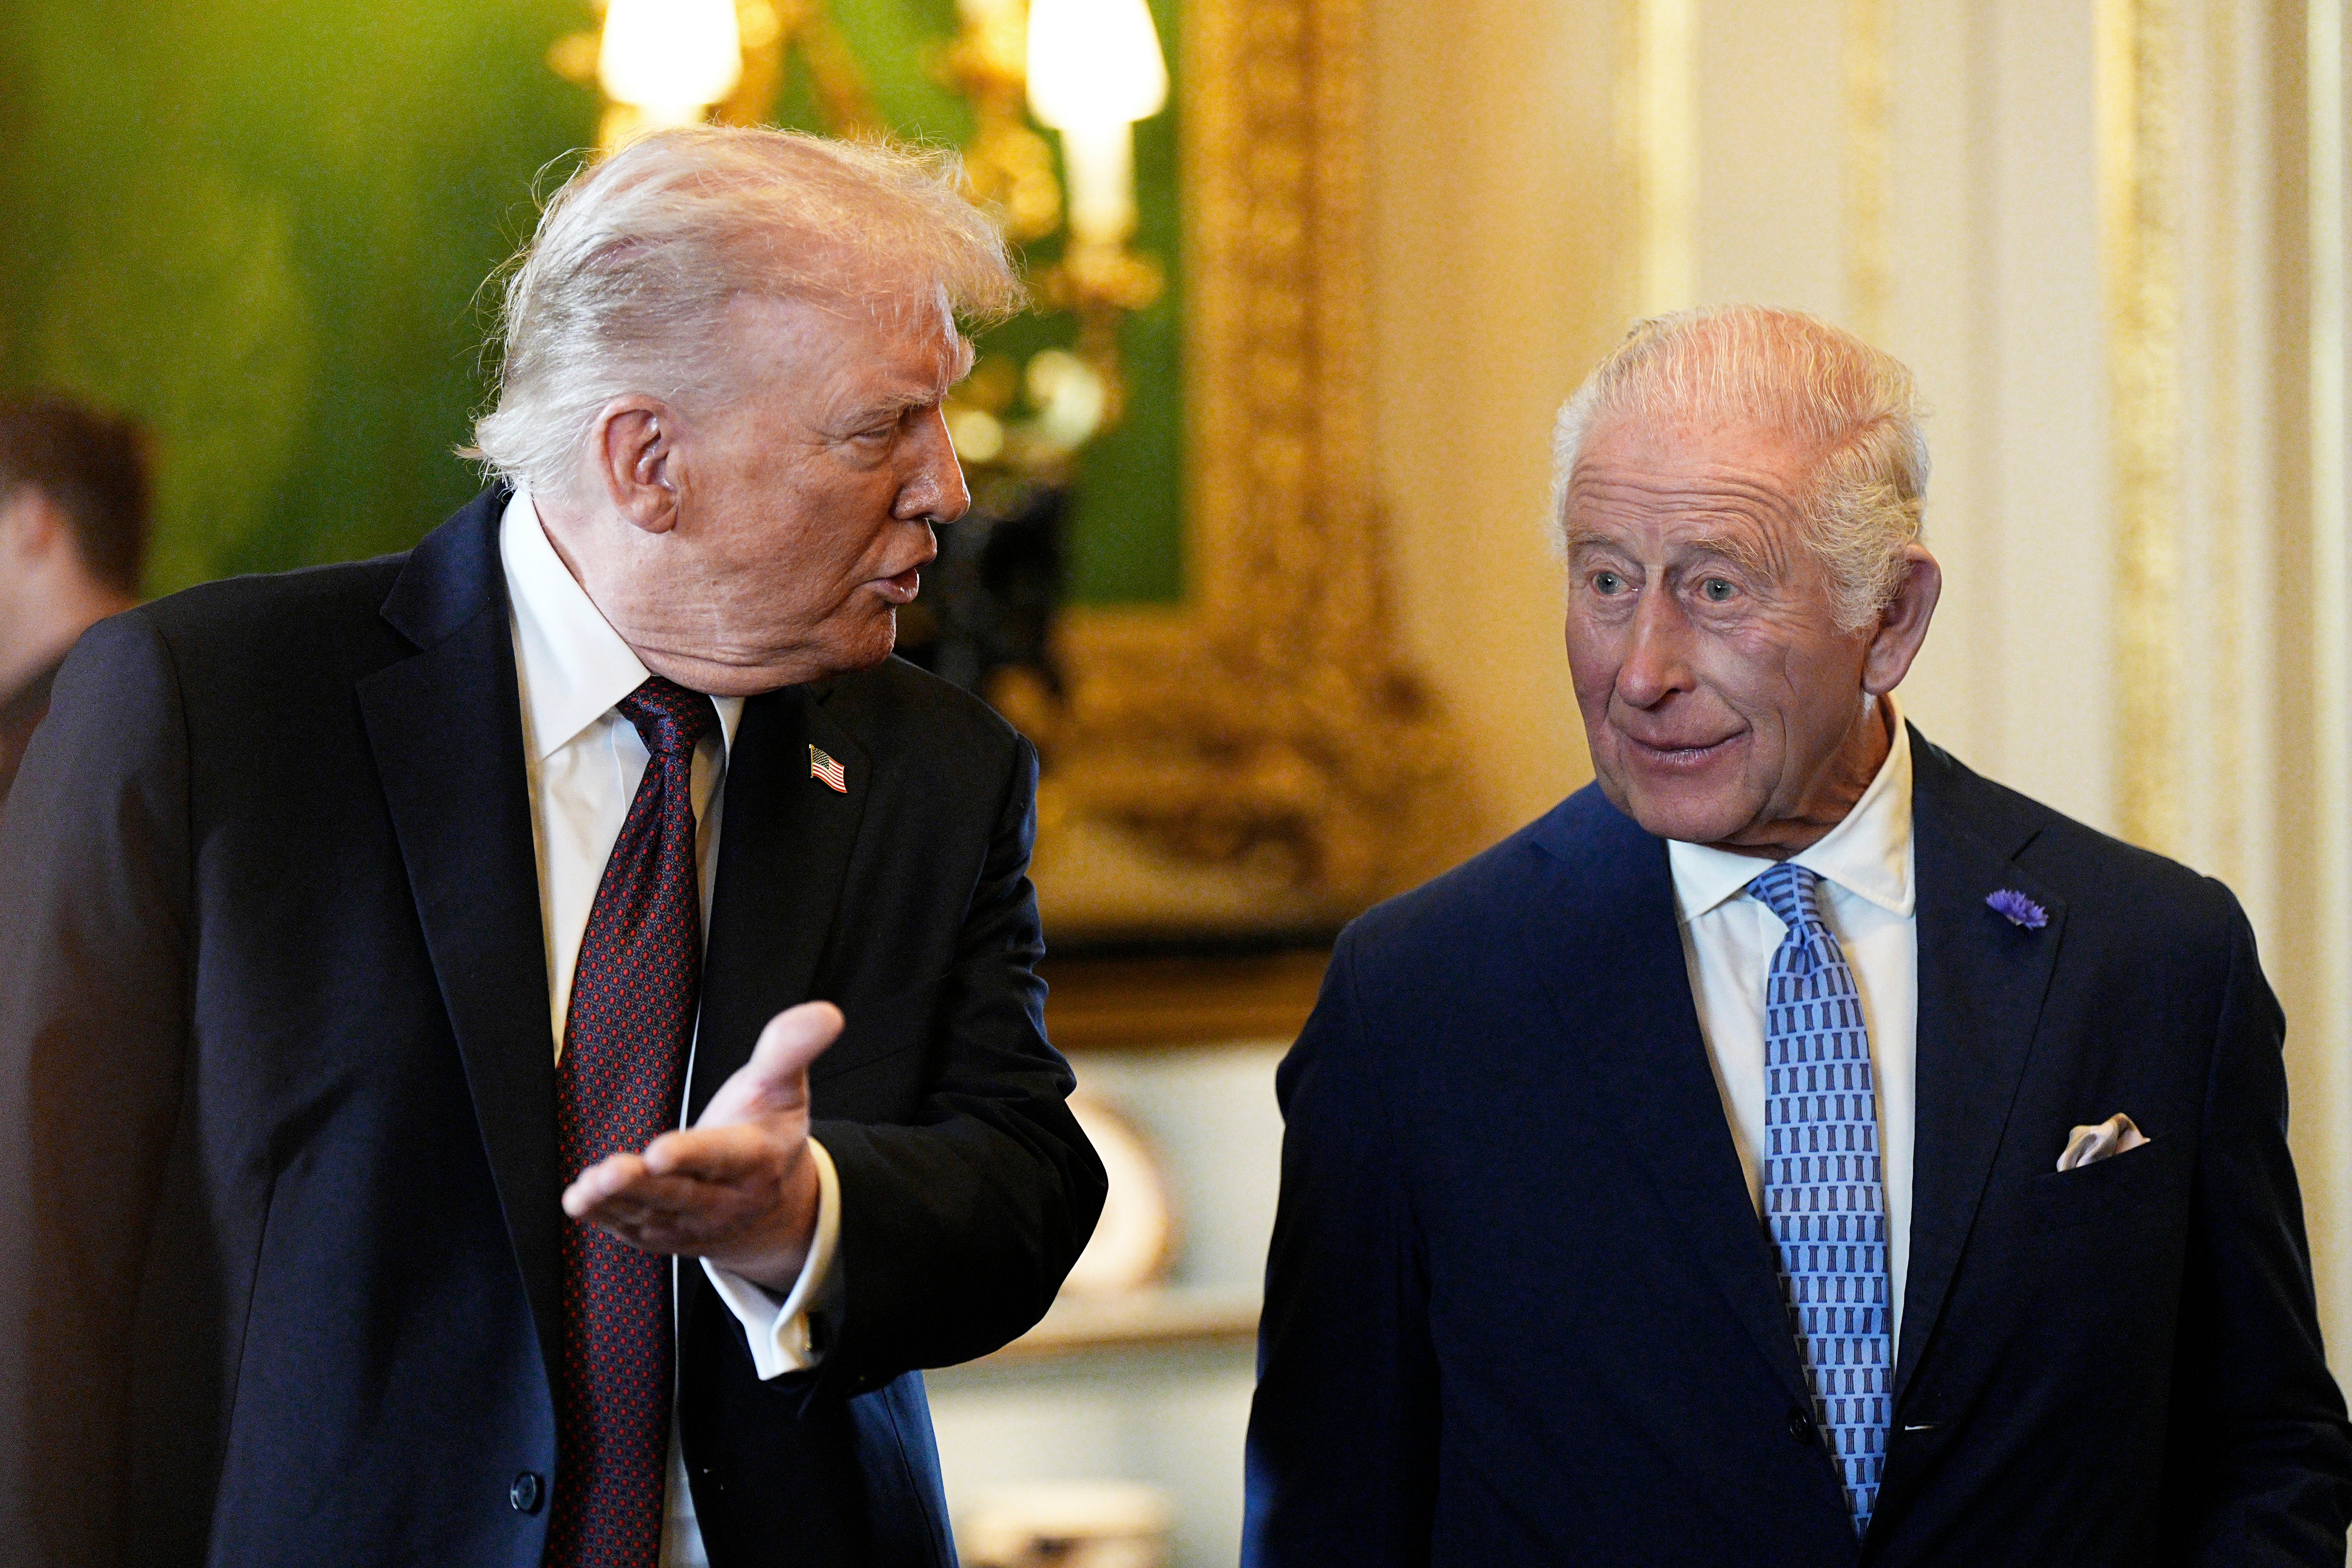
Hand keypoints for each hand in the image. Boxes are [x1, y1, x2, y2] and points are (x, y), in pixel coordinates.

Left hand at [561, 1001, 839, 1292]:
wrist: (774, 1209)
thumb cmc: (769, 1132)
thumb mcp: (784, 1087)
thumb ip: (791, 1048)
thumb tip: (828, 1011)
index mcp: (756, 1158)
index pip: (723, 1156)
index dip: (692, 1155)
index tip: (658, 1150)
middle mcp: (726, 1199)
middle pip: (680, 1194)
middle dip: (643, 1185)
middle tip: (608, 1172)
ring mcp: (694, 1224)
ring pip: (652, 1215)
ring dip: (616, 1204)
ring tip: (585, 1189)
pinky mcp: (666, 1237)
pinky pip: (634, 1230)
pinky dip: (606, 1218)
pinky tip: (580, 1200)